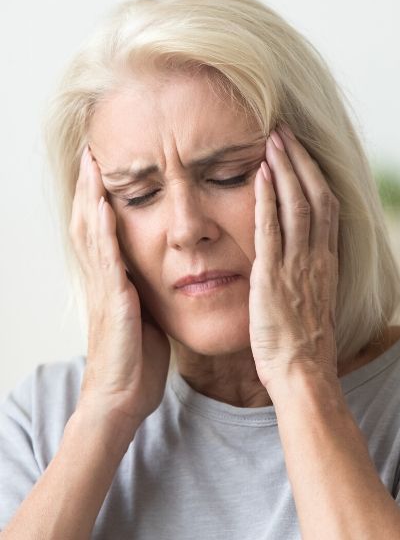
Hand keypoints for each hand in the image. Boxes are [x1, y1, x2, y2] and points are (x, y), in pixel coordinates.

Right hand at [70, 146, 169, 427]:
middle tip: (92, 151)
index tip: (107, 168)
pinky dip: (102, 229)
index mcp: (114, 282)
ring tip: (93, 163)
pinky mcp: (113, 301)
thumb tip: (161, 276)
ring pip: (91, 233)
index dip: (102, 198)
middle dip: (90, 187)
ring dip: (90, 196)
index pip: (104, 231)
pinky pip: (106, 259)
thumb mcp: (144, 318)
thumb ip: (146, 293)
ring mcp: (104, 289)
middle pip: (89, 222)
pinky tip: (104, 205)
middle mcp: (103, 280)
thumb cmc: (136, 362)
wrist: (122, 398)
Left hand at [249, 124, 339, 388]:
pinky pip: (271, 229)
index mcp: (327, 261)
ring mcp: (298, 265)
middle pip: (316, 195)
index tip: (300, 151)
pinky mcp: (273, 276)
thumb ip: (307, 274)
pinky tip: (258, 175)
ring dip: (285, 169)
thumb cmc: (303, 344)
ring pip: (298, 204)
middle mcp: (317, 257)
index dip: (314, 175)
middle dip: (300, 160)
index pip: (327, 206)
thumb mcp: (312, 301)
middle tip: (284, 131)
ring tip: (272, 139)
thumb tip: (300, 259)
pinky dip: (266, 199)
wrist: (302, 371)